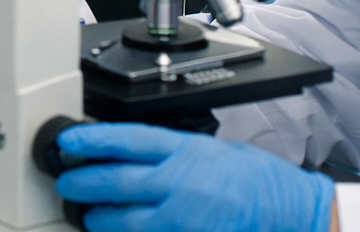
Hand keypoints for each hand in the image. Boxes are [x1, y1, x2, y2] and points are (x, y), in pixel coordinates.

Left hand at [55, 123, 334, 231]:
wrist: (293, 211)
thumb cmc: (257, 181)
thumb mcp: (213, 150)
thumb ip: (173, 153)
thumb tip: (132, 153)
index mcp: (186, 151)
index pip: (127, 139)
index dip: (92, 139)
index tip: (68, 140)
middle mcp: (180, 183)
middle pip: (116, 181)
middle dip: (82, 183)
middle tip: (66, 183)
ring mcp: (183, 218)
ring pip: (124, 220)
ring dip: (100, 219)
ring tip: (89, 216)